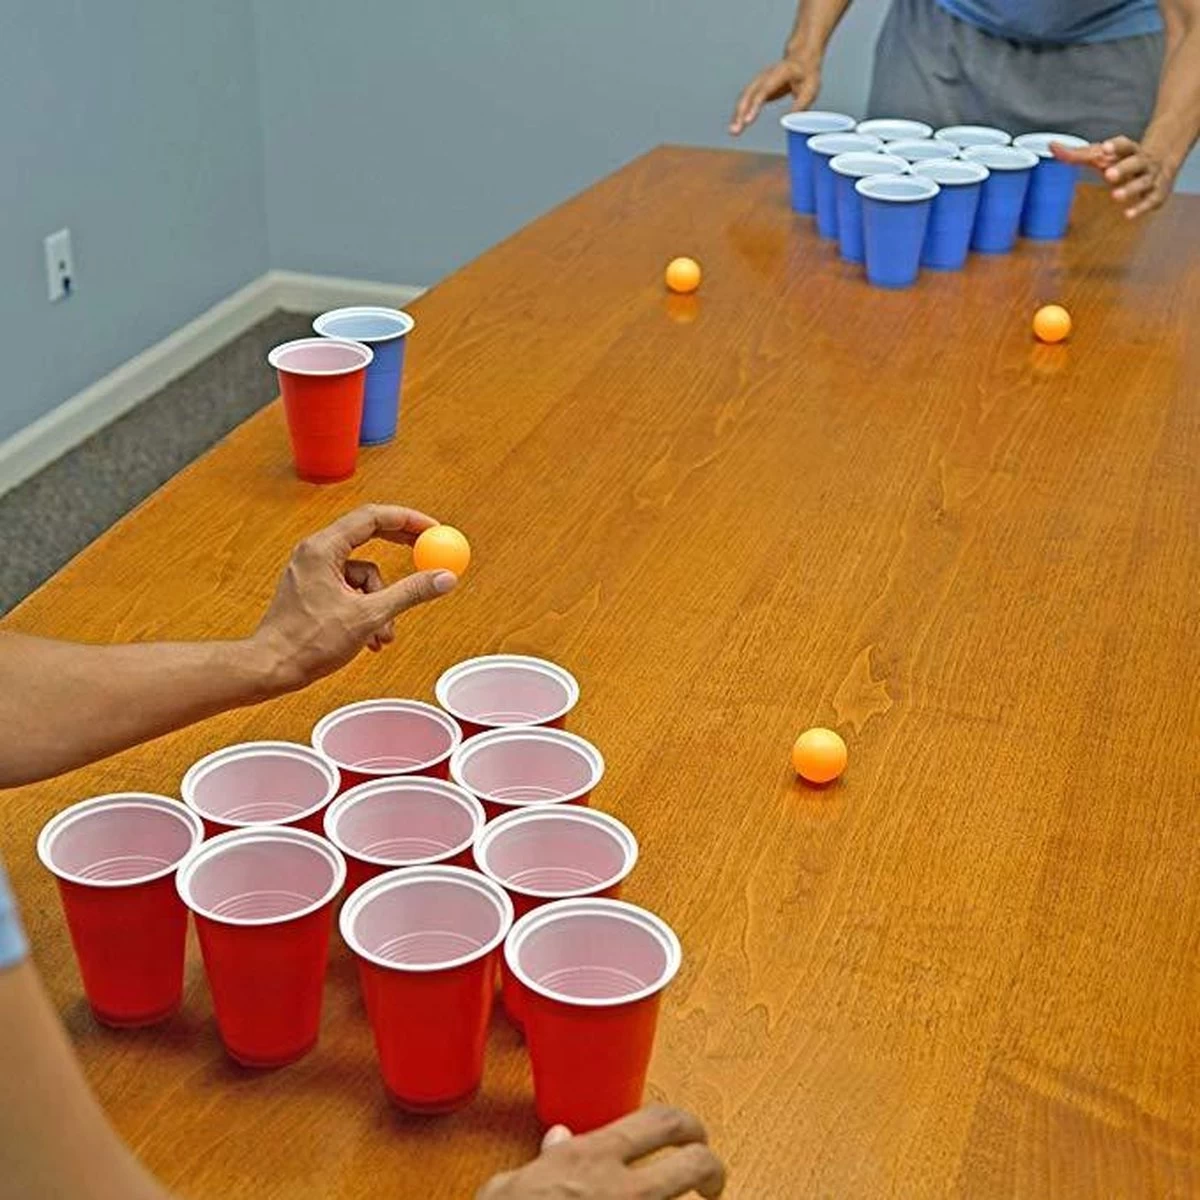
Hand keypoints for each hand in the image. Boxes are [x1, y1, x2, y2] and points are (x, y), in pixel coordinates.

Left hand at [253, 504, 456, 689]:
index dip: (408, 520)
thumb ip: (409, 593)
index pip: (372, 517)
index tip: (433, 529)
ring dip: (382, 602)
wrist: (271, 669)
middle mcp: (315, 553)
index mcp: (323, 548)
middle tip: (428, 553)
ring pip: (363, 575)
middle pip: (368, 536)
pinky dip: (366, 611)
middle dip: (401, 551)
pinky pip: (351, 591)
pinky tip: (369, 638)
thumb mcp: (368, 616)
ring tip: (383, 633)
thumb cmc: (306, 642)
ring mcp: (313, 572)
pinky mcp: (315, 591)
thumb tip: (443, 576)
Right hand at [477, 1106, 725, 1198]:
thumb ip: (541, 1161)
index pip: (661, 1121)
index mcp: (593, 1158)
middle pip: (696, 1165)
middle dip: (714, 1170)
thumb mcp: (509, 1189)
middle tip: (712, 1182)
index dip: (688, 1124)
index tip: (695, 1135)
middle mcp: (625, 1193)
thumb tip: (556, 1139)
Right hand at [730, 57, 819, 134]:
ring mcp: (760, 80)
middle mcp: (766, 75)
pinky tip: (737, 126)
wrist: (802, 58)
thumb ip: (800, 105)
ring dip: (737, 114)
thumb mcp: (810, 89)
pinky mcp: (758, 88)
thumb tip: (789, 122)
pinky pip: (746, 100)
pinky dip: (740, 112)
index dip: (754, 106)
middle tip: (735, 130)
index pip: (764, 90)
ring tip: (733, 131)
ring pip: (745, 97)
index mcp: (781, 73)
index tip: (747, 120)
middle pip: (749, 93)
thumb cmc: (807, 74)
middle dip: (740, 112)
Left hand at [1051, 135, 1175, 217]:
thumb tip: (1052, 146)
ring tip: (1116, 196)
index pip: (1124, 145)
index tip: (1104, 148)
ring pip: (1143, 182)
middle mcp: (1142, 162)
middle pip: (1135, 162)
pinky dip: (1141, 207)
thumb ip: (1075, 154)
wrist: (1159, 161)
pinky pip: (1151, 200)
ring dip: (1131, 189)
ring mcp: (1150, 177)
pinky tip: (1128, 214)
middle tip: (1109, 174)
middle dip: (1123, 168)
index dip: (1115, 146)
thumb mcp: (1099, 155)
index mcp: (1128, 150)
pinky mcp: (1156, 193)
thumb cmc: (1120, 160)